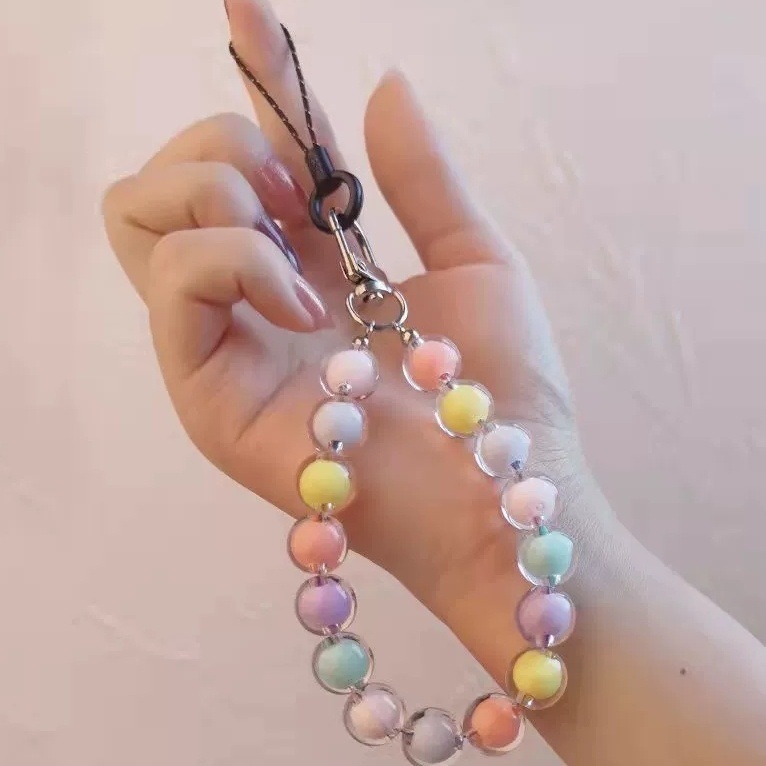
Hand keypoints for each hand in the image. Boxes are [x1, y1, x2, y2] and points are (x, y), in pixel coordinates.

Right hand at [103, 0, 589, 657]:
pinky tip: (302, 299)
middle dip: (222, 145)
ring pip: (141, 218)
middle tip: (296, 188)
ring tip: (294, 239)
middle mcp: (255, 299)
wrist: (498, 491)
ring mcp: (220, 344)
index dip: (249, 78)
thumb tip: (381, 83)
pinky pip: (170, 282)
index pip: (252, 156)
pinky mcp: (202, 391)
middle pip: (167, 181)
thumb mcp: (473, 256)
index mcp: (313, 264)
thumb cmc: (499, 390)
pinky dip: (233, 259)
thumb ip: (421, 174)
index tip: (247, 5)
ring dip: (215, 191)